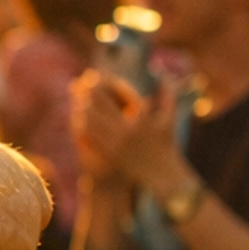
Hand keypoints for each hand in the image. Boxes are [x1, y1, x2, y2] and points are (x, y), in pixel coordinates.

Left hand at [72, 71, 186, 196]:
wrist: (162, 174)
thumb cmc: (167, 145)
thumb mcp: (170, 119)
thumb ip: (169, 95)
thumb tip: (166, 74)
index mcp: (141, 119)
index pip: (120, 95)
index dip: (106, 84)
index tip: (98, 75)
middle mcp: (127, 130)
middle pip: (101, 105)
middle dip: (90, 93)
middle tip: (81, 84)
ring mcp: (117, 143)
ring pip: (92, 120)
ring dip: (84, 108)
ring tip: (78, 100)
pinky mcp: (109, 154)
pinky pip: (91, 137)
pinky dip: (83, 126)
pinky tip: (79, 119)